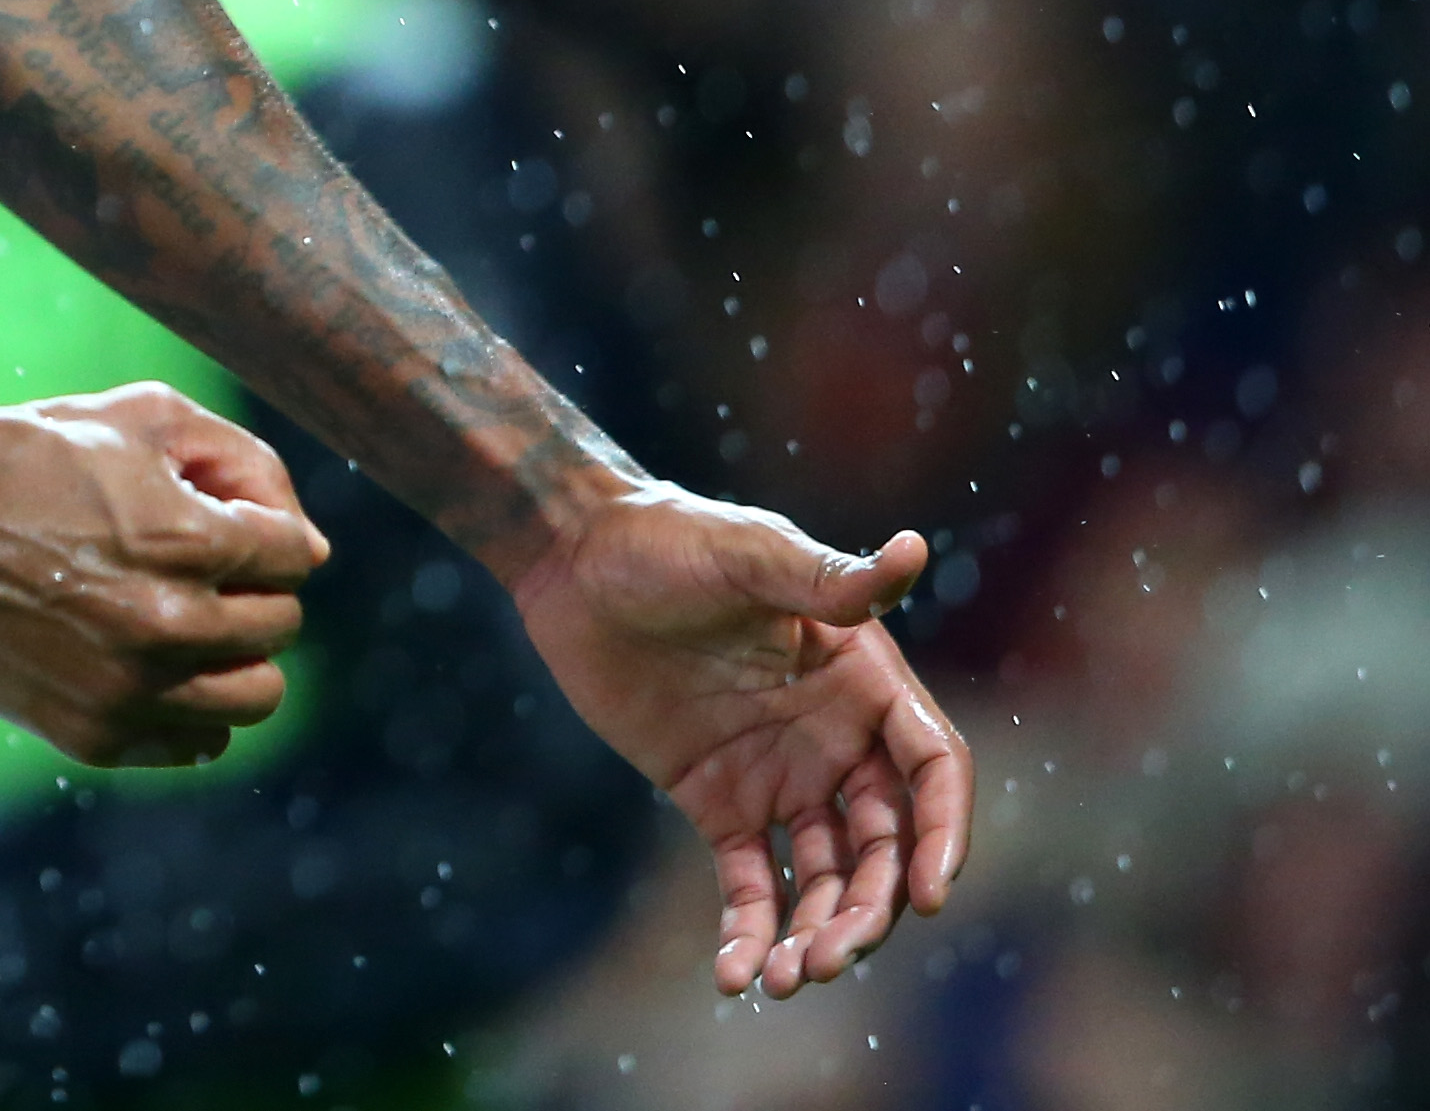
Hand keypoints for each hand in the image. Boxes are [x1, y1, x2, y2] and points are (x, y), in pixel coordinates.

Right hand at [0, 383, 330, 766]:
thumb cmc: (26, 454)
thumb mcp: (135, 415)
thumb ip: (240, 462)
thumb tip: (306, 544)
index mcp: (180, 539)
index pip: (293, 555)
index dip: (263, 527)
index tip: (219, 517)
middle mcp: (163, 623)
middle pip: (281, 625)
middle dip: (252, 587)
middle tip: (195, 563)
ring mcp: (128, 688)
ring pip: (256, 696)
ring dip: (237, 655)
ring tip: (188, 620)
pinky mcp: (92, 734)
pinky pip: (198, 742)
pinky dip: (191, 706)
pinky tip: (153, 662)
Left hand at [503, 485, 970, 996]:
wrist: (572, 558)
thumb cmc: (665, 538)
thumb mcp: (747, 553)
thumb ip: (826, 577)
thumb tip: (915, 549)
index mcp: (866, 682)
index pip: (933, 770)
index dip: (943, 834)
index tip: (928, 895)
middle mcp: (837, 738)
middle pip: (884, 844)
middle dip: (870, 908)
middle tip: (829, 958)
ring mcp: (780, 775)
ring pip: (826, 876)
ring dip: (818, 933)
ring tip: (787, 978)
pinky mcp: (719, 801)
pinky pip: (752, 880)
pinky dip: (750, 930)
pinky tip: (737, 977)